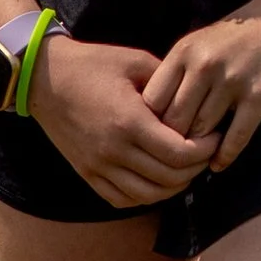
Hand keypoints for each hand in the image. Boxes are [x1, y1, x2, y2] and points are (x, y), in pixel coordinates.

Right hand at [28, 31, 221, 204]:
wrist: (45, 78)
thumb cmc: (94, 64)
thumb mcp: (136, 61)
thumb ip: (168, 81)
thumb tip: (197, 98)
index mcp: (129, 121)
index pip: (179, 153)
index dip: (205, 150)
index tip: (215, 137)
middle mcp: (114, 150)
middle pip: (168, 178)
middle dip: (196, 168)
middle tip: (207, 153)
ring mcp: (98, 166)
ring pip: (148, 195)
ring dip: (174, 187)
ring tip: (187, 168)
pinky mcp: (86, 173)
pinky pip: (122, 199)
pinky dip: (146, 196)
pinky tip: (158, 181)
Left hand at [141, 0, 260, 170]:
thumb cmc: (238, 34)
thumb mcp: (199, 42)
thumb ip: (177, 72)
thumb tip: (152, 114)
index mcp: (184, 51)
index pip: (153, 100)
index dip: (151, 122)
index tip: (157, 133)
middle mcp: (205, 65)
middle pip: (175, 120)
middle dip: (174, 140)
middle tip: (175, 154)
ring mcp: (233, 80)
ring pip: (203, 131)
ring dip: (200, 149)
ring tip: (197, 159)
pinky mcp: (260, 96)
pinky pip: (236, 137)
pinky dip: (225, 155)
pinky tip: (219, 164)